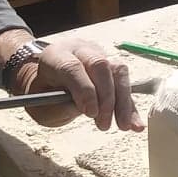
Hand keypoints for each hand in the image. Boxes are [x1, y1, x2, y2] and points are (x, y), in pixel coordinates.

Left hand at [3, 36, 143, 131]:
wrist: (48, 82)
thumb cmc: (44, 93)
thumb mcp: (42, 104)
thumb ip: (62, 106)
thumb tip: (91, 110)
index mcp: (56, 55)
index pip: (73, 67)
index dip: (84, 90)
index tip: (90, 113)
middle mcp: (80, 50)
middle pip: (100, 65)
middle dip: (106, 97)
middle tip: (103, 124)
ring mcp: (98, 55)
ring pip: (118, 72)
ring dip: (122, 101)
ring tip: (122, 126)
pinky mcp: (112, 67)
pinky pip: (125, 84)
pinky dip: (130, 105)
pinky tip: (136, 124)